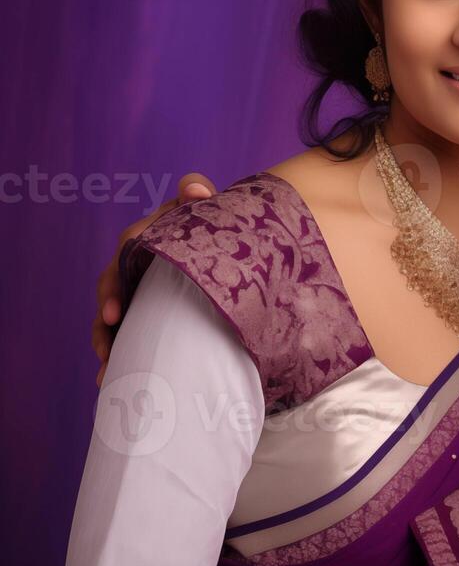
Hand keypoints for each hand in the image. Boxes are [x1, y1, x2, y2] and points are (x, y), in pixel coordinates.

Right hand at [93, 173, 217, 385]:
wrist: (245, 248)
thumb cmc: (225, 228)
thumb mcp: (216, 214)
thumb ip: (204, 200)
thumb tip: (193, 188)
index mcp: (154, 234)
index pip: (131, 248)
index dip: (118, 276)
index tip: (114, 311)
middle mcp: (142, 258)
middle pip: (115, 283)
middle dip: (107, 314)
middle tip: (108, 340)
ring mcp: (145, 284)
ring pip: (115, 311)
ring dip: (108, 339)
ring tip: (108, 366)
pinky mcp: (151, 306)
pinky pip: (130, 327)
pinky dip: (121, 350)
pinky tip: (114, 377)